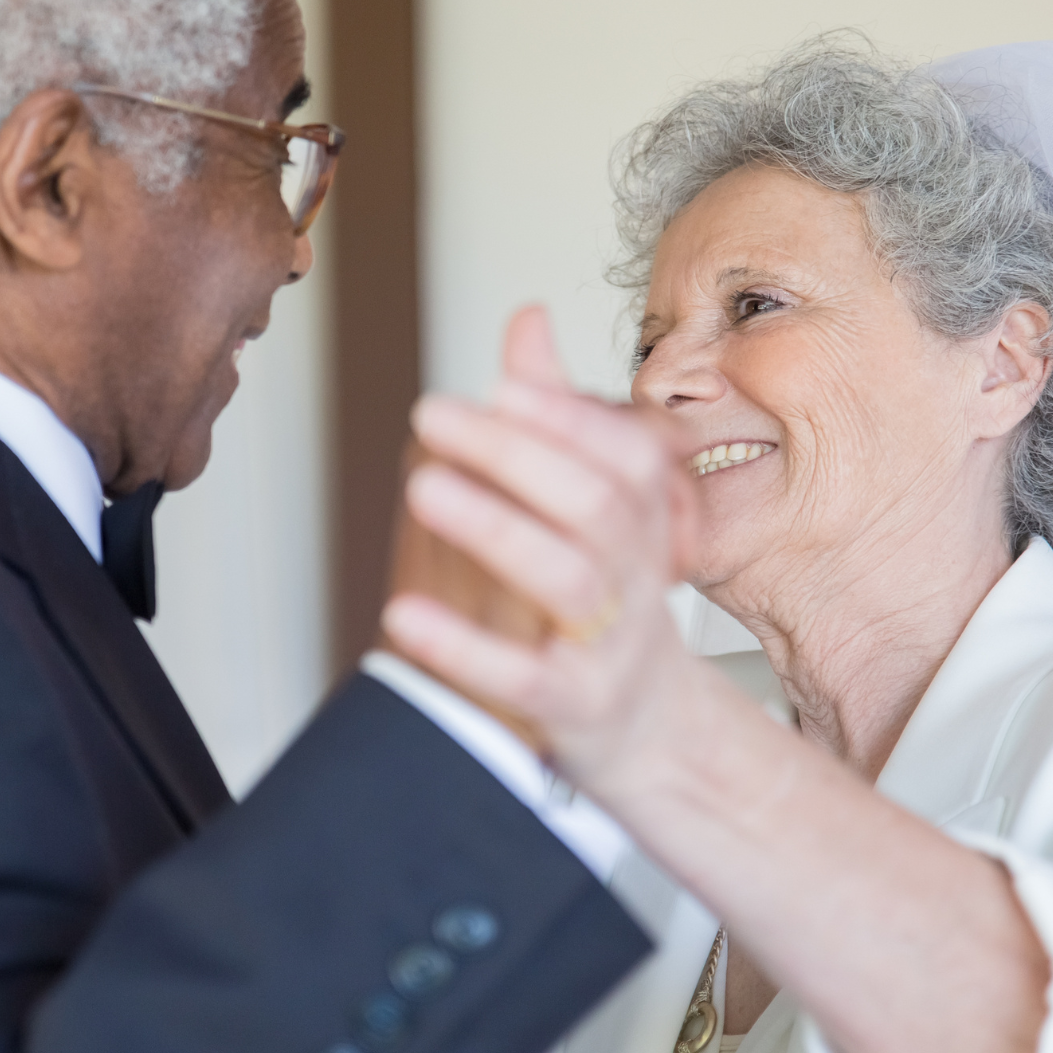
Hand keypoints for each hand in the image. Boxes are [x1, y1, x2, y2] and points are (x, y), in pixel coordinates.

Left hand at [381, 306, 704, 786]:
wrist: (651, 733)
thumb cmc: (610, 603)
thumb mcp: (599, 508)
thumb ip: (557, 415)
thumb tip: (528, 319)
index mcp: (645, 521)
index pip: (630, 456)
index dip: (570, 417)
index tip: (504, 381)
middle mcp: (637, 577)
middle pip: (596, 506)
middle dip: (517, 454)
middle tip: (433, 414)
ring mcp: (610, 644)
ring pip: (567, 580)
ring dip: (495, 527)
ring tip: (422, 487)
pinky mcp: (574, 708)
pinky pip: (525, 678)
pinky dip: (464, 647)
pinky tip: (402, 614)